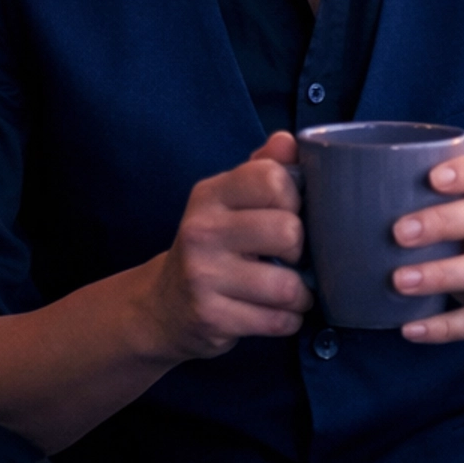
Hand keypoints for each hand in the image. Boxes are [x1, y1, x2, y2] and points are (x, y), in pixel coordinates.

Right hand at [139, 131, 311, 362]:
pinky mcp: (212, 318)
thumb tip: (289, 141)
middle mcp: (202, 231)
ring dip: (301, 294)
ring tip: (291, 291)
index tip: (289, 213)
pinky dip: (290, 320)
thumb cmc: (212, 247)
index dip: (294, 197)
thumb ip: (262, 169)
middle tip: (291, 257)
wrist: (162, 305)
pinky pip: (277, 321)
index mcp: (210, 195)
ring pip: (287, 285)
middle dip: (301, 250)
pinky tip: (278, 313)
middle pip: (288, 231)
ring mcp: (203, 277)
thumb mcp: (228, 202)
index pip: (272, 179)